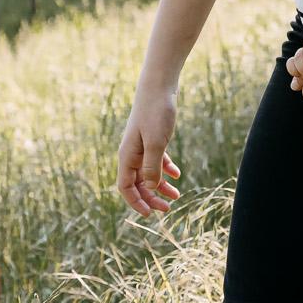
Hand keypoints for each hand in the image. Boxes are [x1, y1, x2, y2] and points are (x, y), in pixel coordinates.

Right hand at [116, 88, 181, 216]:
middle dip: (151, 198)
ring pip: (148, 173)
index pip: (125, 188)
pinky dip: (165, 169)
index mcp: (127, 156)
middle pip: (137, 184)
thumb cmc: (156, 113)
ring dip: (160, 186)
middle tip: (167, 208)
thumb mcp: (156, 142)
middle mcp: (131, 154)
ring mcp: (141, 146)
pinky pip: (156, 160)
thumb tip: (149, 187)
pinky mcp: (152, 138)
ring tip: (176, 195)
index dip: (136, 203)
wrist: (159, 87)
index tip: (149, 214)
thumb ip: (152, 166)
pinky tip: (177, 174)